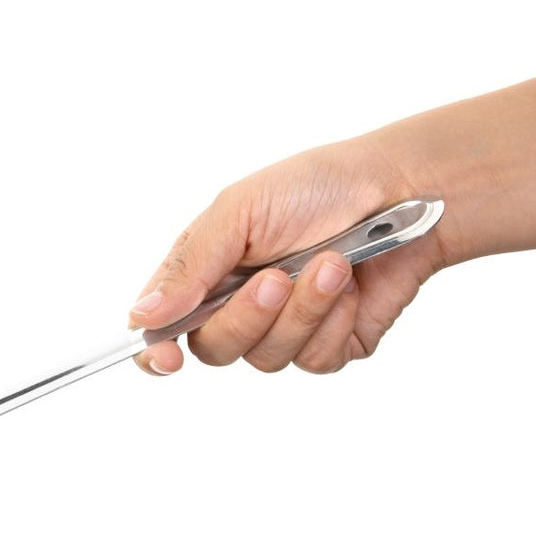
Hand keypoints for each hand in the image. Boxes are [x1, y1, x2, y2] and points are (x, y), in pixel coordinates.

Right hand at [128, 138, 446, 375]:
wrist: (404, 192)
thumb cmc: (319, 186)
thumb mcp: (240, 210)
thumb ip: (190, 266)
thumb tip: (141, 316)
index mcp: (205, 272)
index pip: (161, 328)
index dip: (155, 351)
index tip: (167, 358)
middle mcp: (237, 306)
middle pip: (214, 350)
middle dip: (246, 317)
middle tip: (276, 278)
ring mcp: (283, 328)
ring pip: (267, 358)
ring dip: (301, 311)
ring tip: (330, 264)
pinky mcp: (328, 345)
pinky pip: (314, 359)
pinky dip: (333, 321)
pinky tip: (349, 286)